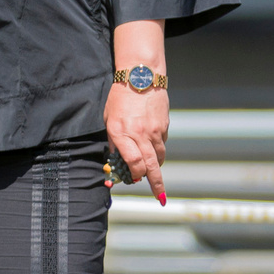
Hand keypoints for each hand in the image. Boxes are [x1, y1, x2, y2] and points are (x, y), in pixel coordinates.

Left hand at [106, 83, 170, 204]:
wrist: (141, 76)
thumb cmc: (120, 97)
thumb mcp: (109, 118)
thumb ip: (113, 140)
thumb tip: (117, 159)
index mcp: (121, 133)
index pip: (133, 163)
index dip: (135, 174)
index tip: (135, 179)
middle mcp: (139, 134)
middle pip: (151, 166)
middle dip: (157, 184)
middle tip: (160, 197)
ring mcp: (154, 130)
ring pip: (160, 156)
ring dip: (156, 165)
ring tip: (151, 166)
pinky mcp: (164, 125)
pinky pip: (162, 143)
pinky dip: (158, 147)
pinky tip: (151, 139)